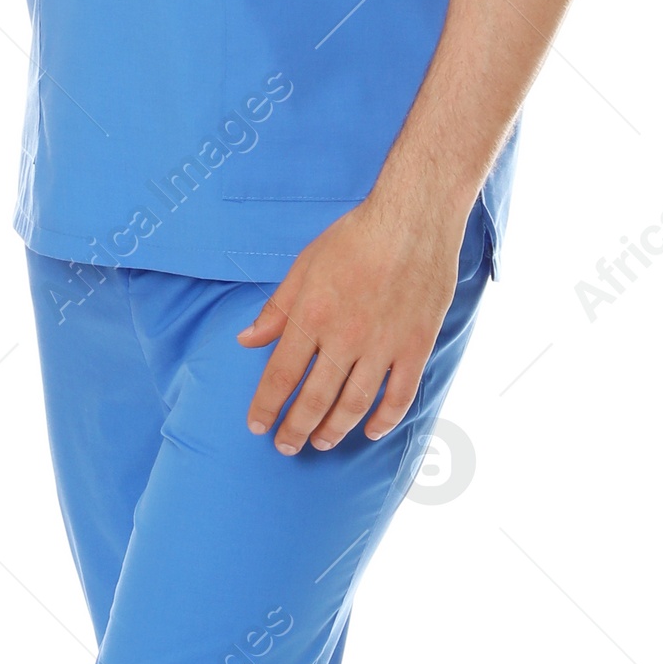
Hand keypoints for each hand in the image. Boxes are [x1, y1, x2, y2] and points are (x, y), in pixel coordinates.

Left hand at [237, 195, 463, 453]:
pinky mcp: (415, 346)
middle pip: (314, 400)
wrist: (413, 218)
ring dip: (333, 431)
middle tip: (285, 446)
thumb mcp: (304, 266)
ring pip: (353, 405)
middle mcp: (345, 337)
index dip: (266, 407)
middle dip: (294, 429)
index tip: (257, 426)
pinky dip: (383, 421)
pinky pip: (399, 396)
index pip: (280, 376)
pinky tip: (369, 431)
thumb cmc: (356, 237)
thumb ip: (277, 309)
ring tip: (320, 443)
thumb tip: (247, 340)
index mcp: (312, 316)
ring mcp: (383, 345)